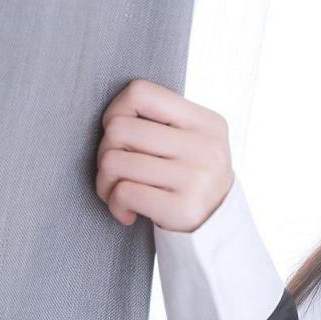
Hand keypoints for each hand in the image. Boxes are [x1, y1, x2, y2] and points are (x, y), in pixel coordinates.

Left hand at [94, 78, 233, 231]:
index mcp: (206, 122)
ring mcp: (197, 178)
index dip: (116, 111)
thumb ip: (160, 121)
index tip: (121, 135)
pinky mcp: (184, 209)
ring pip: (115, 162)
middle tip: (116, 169)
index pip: (140, 93)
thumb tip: (112, 116)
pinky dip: (115, 204)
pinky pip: (124, 193)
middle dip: (105, 151)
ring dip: (105, 181)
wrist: (215, 226)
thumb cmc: (188, 175)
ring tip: (117, 191)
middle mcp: (206, 146)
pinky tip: (128, 211)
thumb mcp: (190, 140)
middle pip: (120, 129)